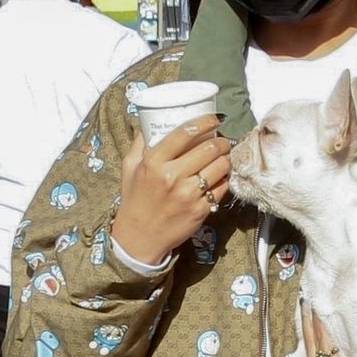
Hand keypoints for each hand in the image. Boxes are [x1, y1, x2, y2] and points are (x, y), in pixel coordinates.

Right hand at [111, 116, 231, 264]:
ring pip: (221, 166)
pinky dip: (224, 179)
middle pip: (210, 148)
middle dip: (221, 141)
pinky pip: (222, 188)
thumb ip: (139, 144)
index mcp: (154, 162)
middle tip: (222, 140)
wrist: (140, 238)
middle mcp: (173, 176)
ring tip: (224, 157)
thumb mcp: (130, 168)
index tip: (215, 118)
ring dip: (226, 158)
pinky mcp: (201, 210)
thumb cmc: (135, 200)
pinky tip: (220, 176)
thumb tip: (149, 123)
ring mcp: (189, 194)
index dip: (206, 121)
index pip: (186, 132)